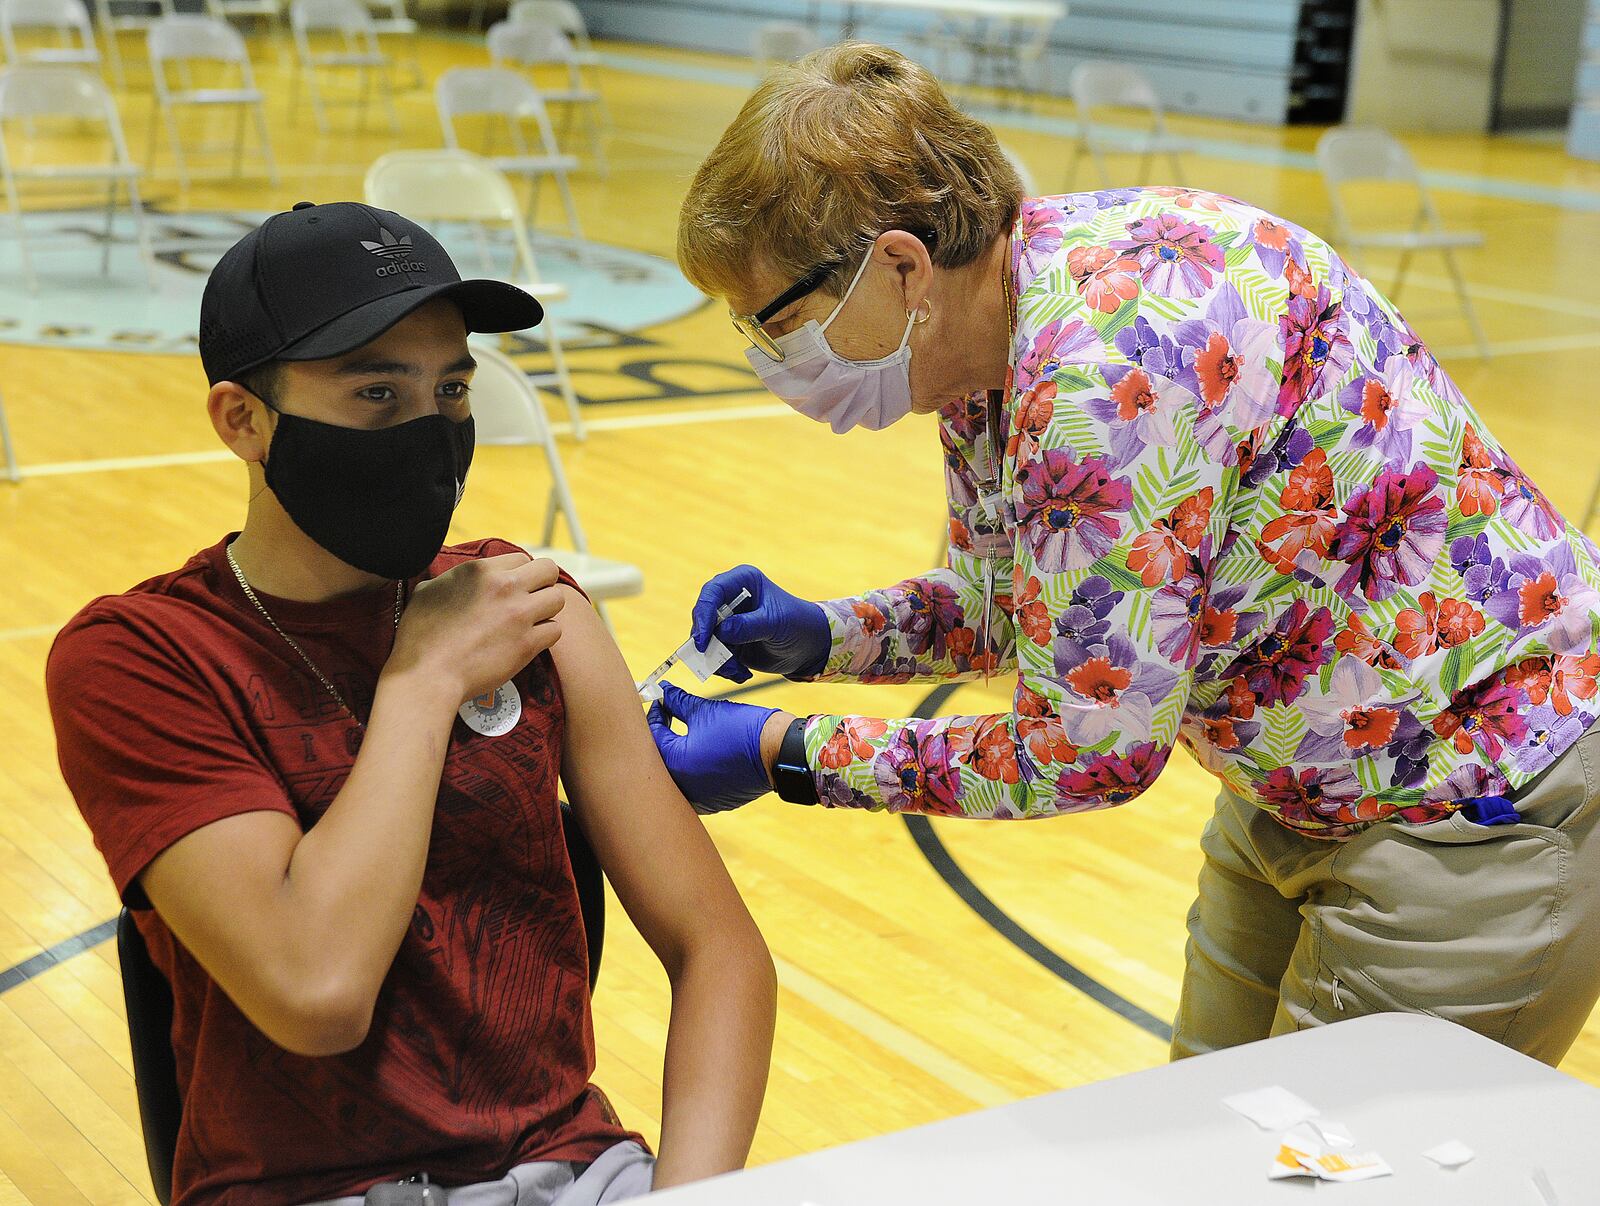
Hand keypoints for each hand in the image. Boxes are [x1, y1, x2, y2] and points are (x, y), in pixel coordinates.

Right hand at [388, 552, 564, 704]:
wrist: (427, 675)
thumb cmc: (420, 636)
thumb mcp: (427, 591)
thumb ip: (450, 579)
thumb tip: (456, 578)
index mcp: (481, 570)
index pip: (521, 558)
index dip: (520, 574)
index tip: (514, 588)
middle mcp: (505, 587)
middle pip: (548, 570)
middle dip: (543, 583)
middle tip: (531, 600)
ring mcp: (519, 614)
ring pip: (558, 599)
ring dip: (547, 610)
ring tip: (531, 622)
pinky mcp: (528, 643)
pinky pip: (555, 630)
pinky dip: (545, 637)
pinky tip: (529, 642)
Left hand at [646, 683, 788, 813]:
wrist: (779, 753)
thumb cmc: (742, 731)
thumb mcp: (706, 711)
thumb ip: (679, 702)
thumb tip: (666, 691)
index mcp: (675, 763)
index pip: (653, 736)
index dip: (655, 715)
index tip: (661, 701)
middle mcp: (681, 786)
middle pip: (659, 758)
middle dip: (662, 735)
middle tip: (668, 715)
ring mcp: (697, 798)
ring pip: (676, 773)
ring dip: (676, 753)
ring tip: (683, 733)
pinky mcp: (712, 802)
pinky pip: (692, 784)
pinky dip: (692, 768)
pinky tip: (699, 752)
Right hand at [690, 565, 830, 682]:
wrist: (809, 647)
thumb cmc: (798, 625)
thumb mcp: (776, 624)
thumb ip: (748, 626)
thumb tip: (720, 632)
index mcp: (743, 581)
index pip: (713, 592)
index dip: (703, 614)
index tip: (702, 639)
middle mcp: (730, 598)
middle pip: (703, 616)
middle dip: (707, 642)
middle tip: (718, 661)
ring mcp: (727, 621)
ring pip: (705, 640)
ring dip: (718, 660)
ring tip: (738, 671)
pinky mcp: (728, 642)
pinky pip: (714, 655)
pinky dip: (724, 668)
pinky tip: (742, 674)